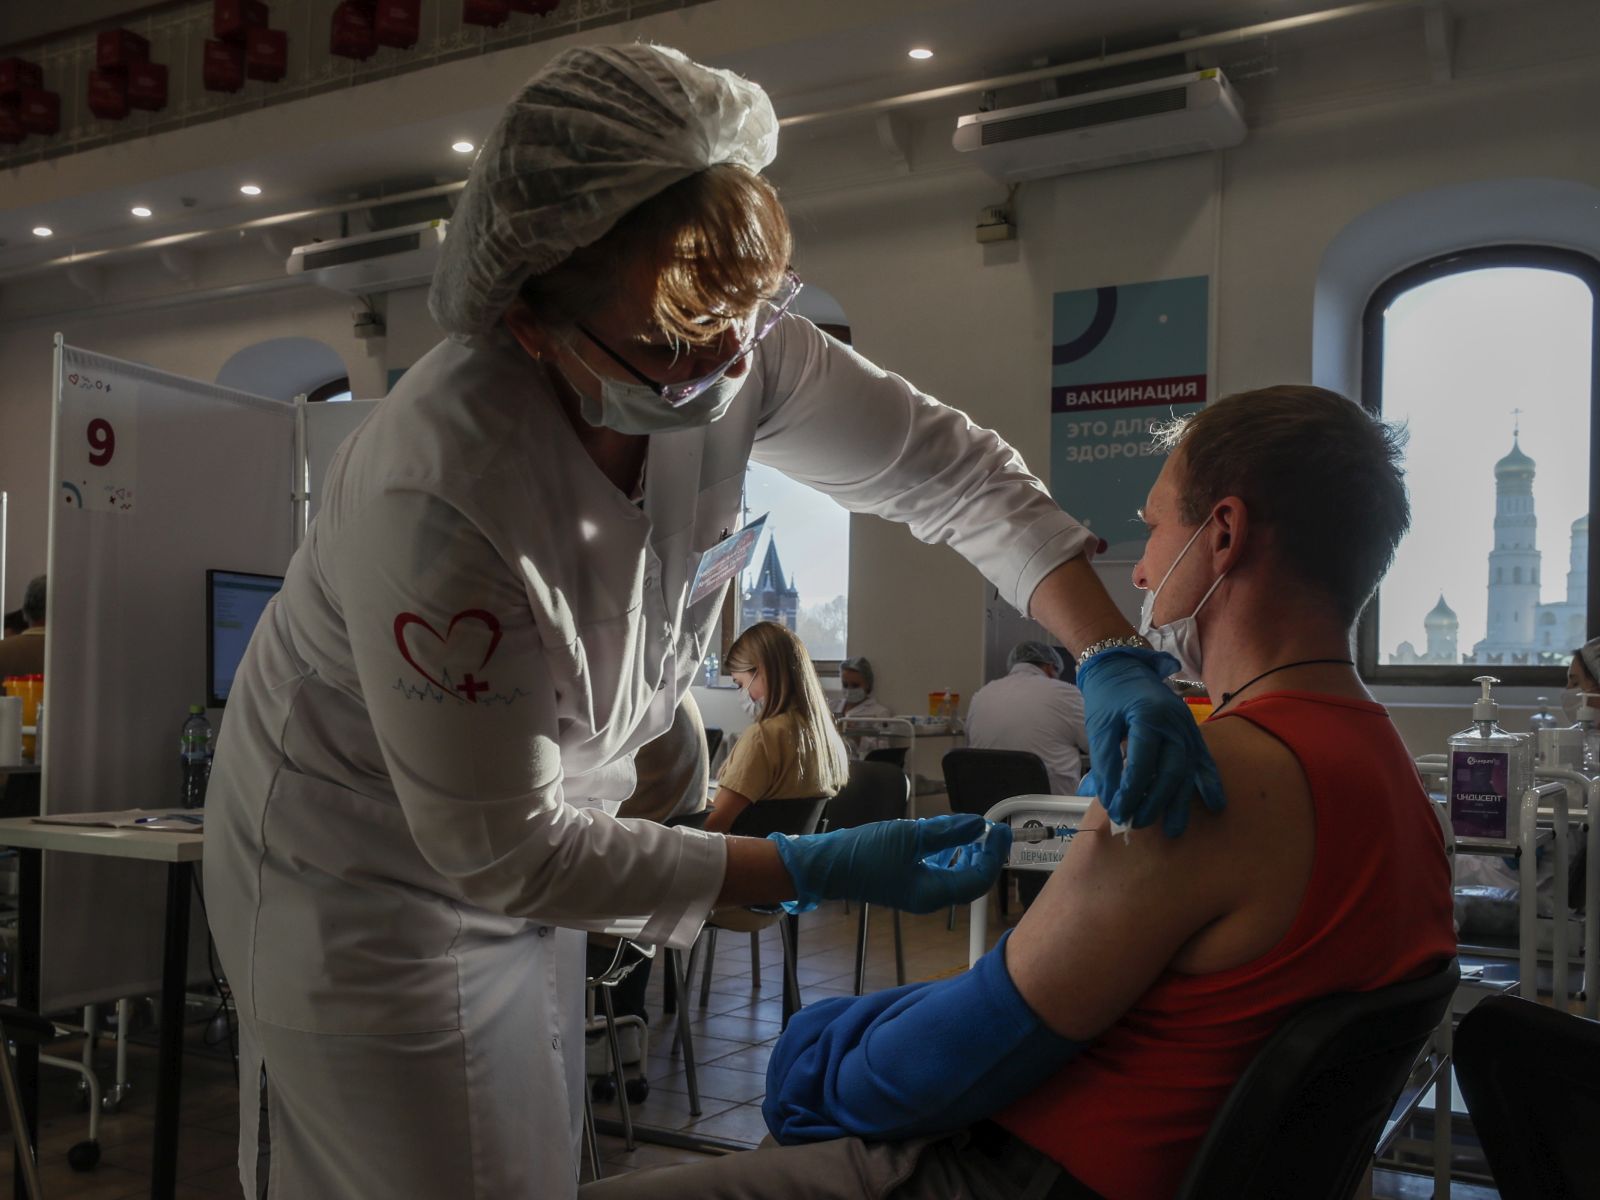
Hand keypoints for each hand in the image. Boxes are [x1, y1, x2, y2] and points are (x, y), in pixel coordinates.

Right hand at [770, 816, 1011, 914]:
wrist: (828, 864)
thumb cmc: (864, 854)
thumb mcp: (910, 836)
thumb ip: (947, 832)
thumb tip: (977, 825)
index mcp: (932, 893)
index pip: (977, 878)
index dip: (993, 855)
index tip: (1000, 830)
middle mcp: (928, 896)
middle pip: (970, 879)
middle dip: (985, 854)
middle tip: (993, 829)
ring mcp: (918, 890)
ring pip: (956, 875)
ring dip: (969, 853)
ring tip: (975, 831)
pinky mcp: (907, 880)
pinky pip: (939, 870)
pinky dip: (950, 854)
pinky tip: (949, 837)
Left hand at [1075, 646, 1223, 836]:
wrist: (1124, 667)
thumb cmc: (1109, 697)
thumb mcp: (1100, 727)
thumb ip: (1106, 763)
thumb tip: (1111, 800)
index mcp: (1148, 716)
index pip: (1142, 764)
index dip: (1129, 792)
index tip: (1118, 813)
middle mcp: (1174, 723)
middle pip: (1170, 771)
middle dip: (1155, 802)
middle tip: (1139, 823)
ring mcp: (1188, 728)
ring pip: (1188, 771)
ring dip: (1181, 802)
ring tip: (1174, 829)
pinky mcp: (1193, 732)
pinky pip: (1204, 760)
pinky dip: (1209, 783)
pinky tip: (1215, 805)